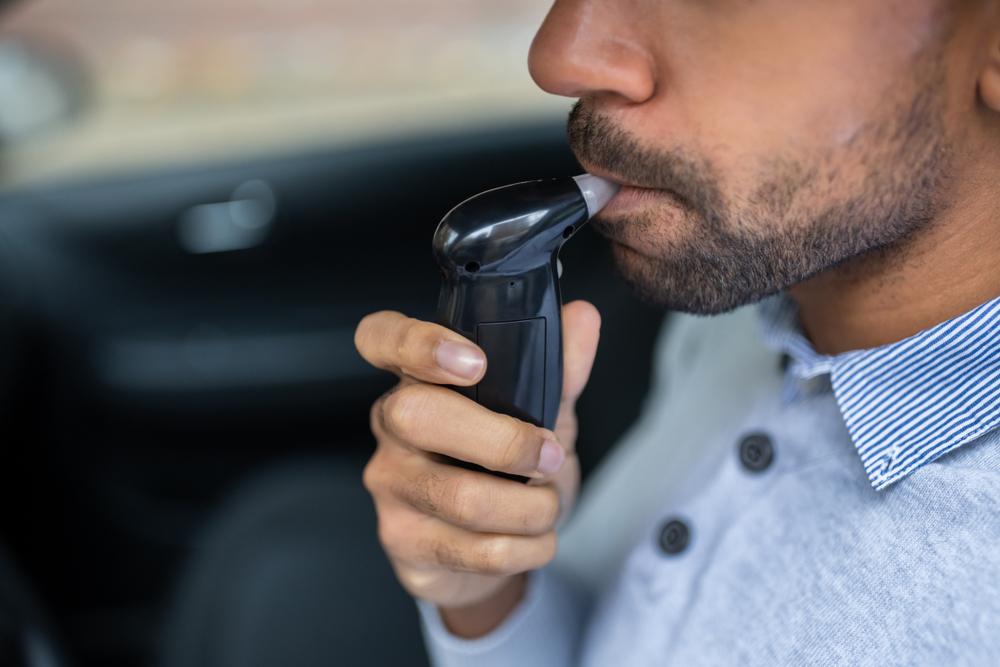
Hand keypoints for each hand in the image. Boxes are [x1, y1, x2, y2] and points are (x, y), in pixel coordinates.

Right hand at [354, 301, 600, 632]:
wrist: (490, 553)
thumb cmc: (506, 470)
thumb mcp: (540, 413)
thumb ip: (560, 369)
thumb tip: (583, 317)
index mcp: (418, 379)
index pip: (382, 339)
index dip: (418, 343)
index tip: (475, 361)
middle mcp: (391, 426)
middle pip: (417, 415)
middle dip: (503, 441)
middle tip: (549, 456)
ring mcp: (391, 485)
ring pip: (460, 496)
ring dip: (531, 507)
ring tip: (548, 504)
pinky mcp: (403, 542)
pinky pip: (474, 550)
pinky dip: (527, 547)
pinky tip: (535, 539)